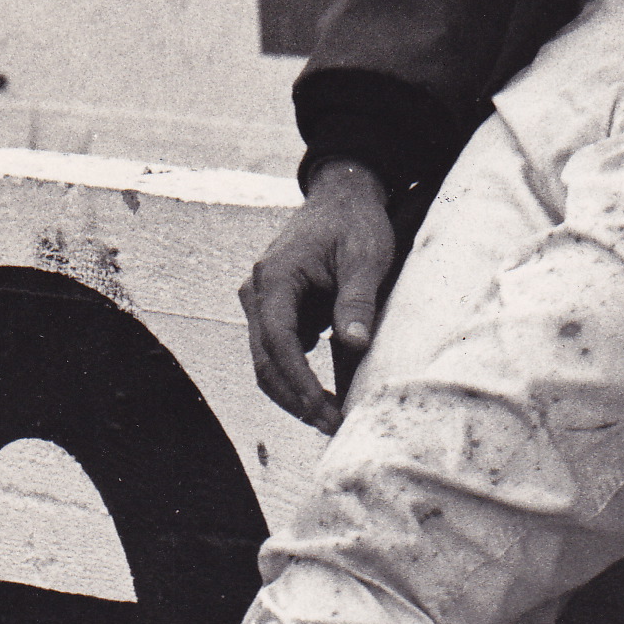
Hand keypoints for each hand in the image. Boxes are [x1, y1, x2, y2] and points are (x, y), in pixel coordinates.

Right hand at [239, 162, 395, 433]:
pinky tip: (327, 396)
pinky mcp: (274, 310)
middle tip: (332, 426)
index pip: (278, 342)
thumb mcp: (366, 257)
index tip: (323, 411)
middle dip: (295, 399)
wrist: (342, 197)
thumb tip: (355, 345)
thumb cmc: (355, 223)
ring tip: (331, 419)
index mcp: (274, 278)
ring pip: (268, 362)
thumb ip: (358, 300)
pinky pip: (279, 352)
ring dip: (295, 393)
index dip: (298, 382)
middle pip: (265, 361)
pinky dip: (298, 376)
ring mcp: (262, 302)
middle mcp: (257, 292)